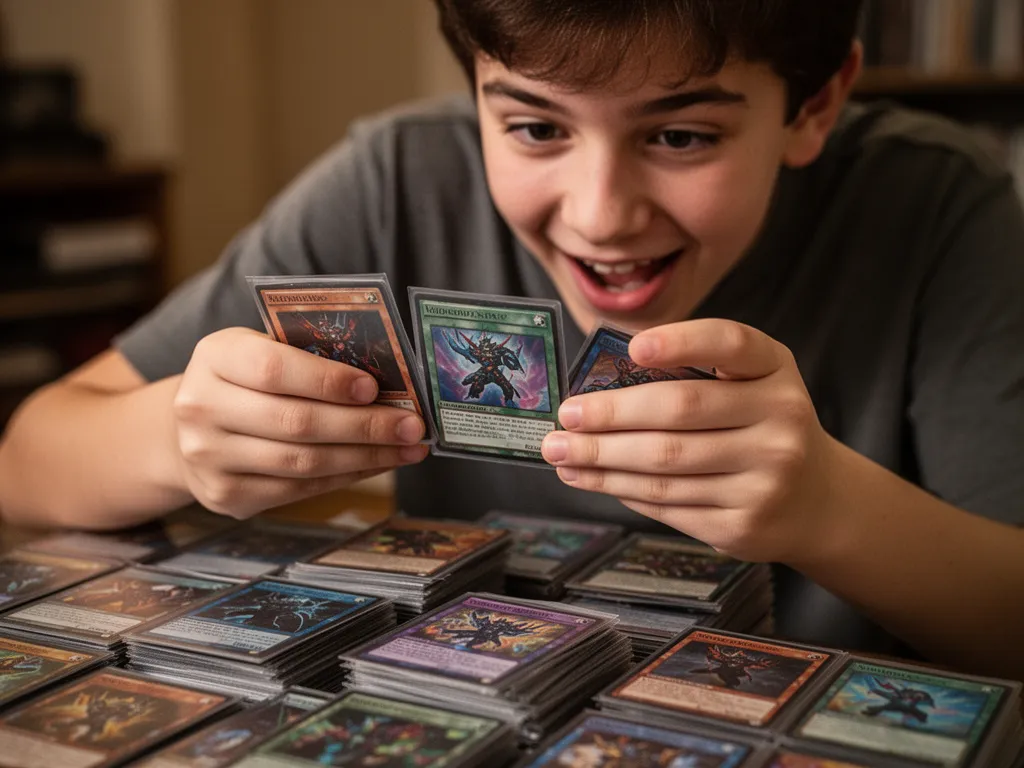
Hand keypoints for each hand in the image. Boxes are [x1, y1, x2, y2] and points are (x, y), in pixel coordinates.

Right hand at [173, 328, 428, 517]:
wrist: (189, 429)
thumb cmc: (245, 380)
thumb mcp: (262, 350)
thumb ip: (309, 358)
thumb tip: (384, 382)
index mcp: (215, 357)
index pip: (273, 370)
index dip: (326, 381)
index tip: (373, 388)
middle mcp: (202, 408)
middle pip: (296, 422)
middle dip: (364, 425)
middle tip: (411, 424)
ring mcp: (209, 457)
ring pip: (302, 462)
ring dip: (365, 456)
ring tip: (407, 447)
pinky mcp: (226, 495)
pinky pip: (298, 490)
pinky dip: (346, 476)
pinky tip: (377, 464)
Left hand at [541, 319, 839, 563]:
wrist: (816, 499)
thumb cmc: (760, 425)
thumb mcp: (749, 383)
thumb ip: (692, 374)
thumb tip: (599, 388)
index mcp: (774, 369)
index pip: (730, 344)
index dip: (681, 343)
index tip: (634, 348)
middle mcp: (779, 420)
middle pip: (679, 412)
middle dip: (612, 414)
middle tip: (567, 416)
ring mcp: (765, 476)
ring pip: (664, 465)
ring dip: (601, 459)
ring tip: (562, 452)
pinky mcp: (743, 523)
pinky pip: (668, 503)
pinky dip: (620, 488)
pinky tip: (592, 477)